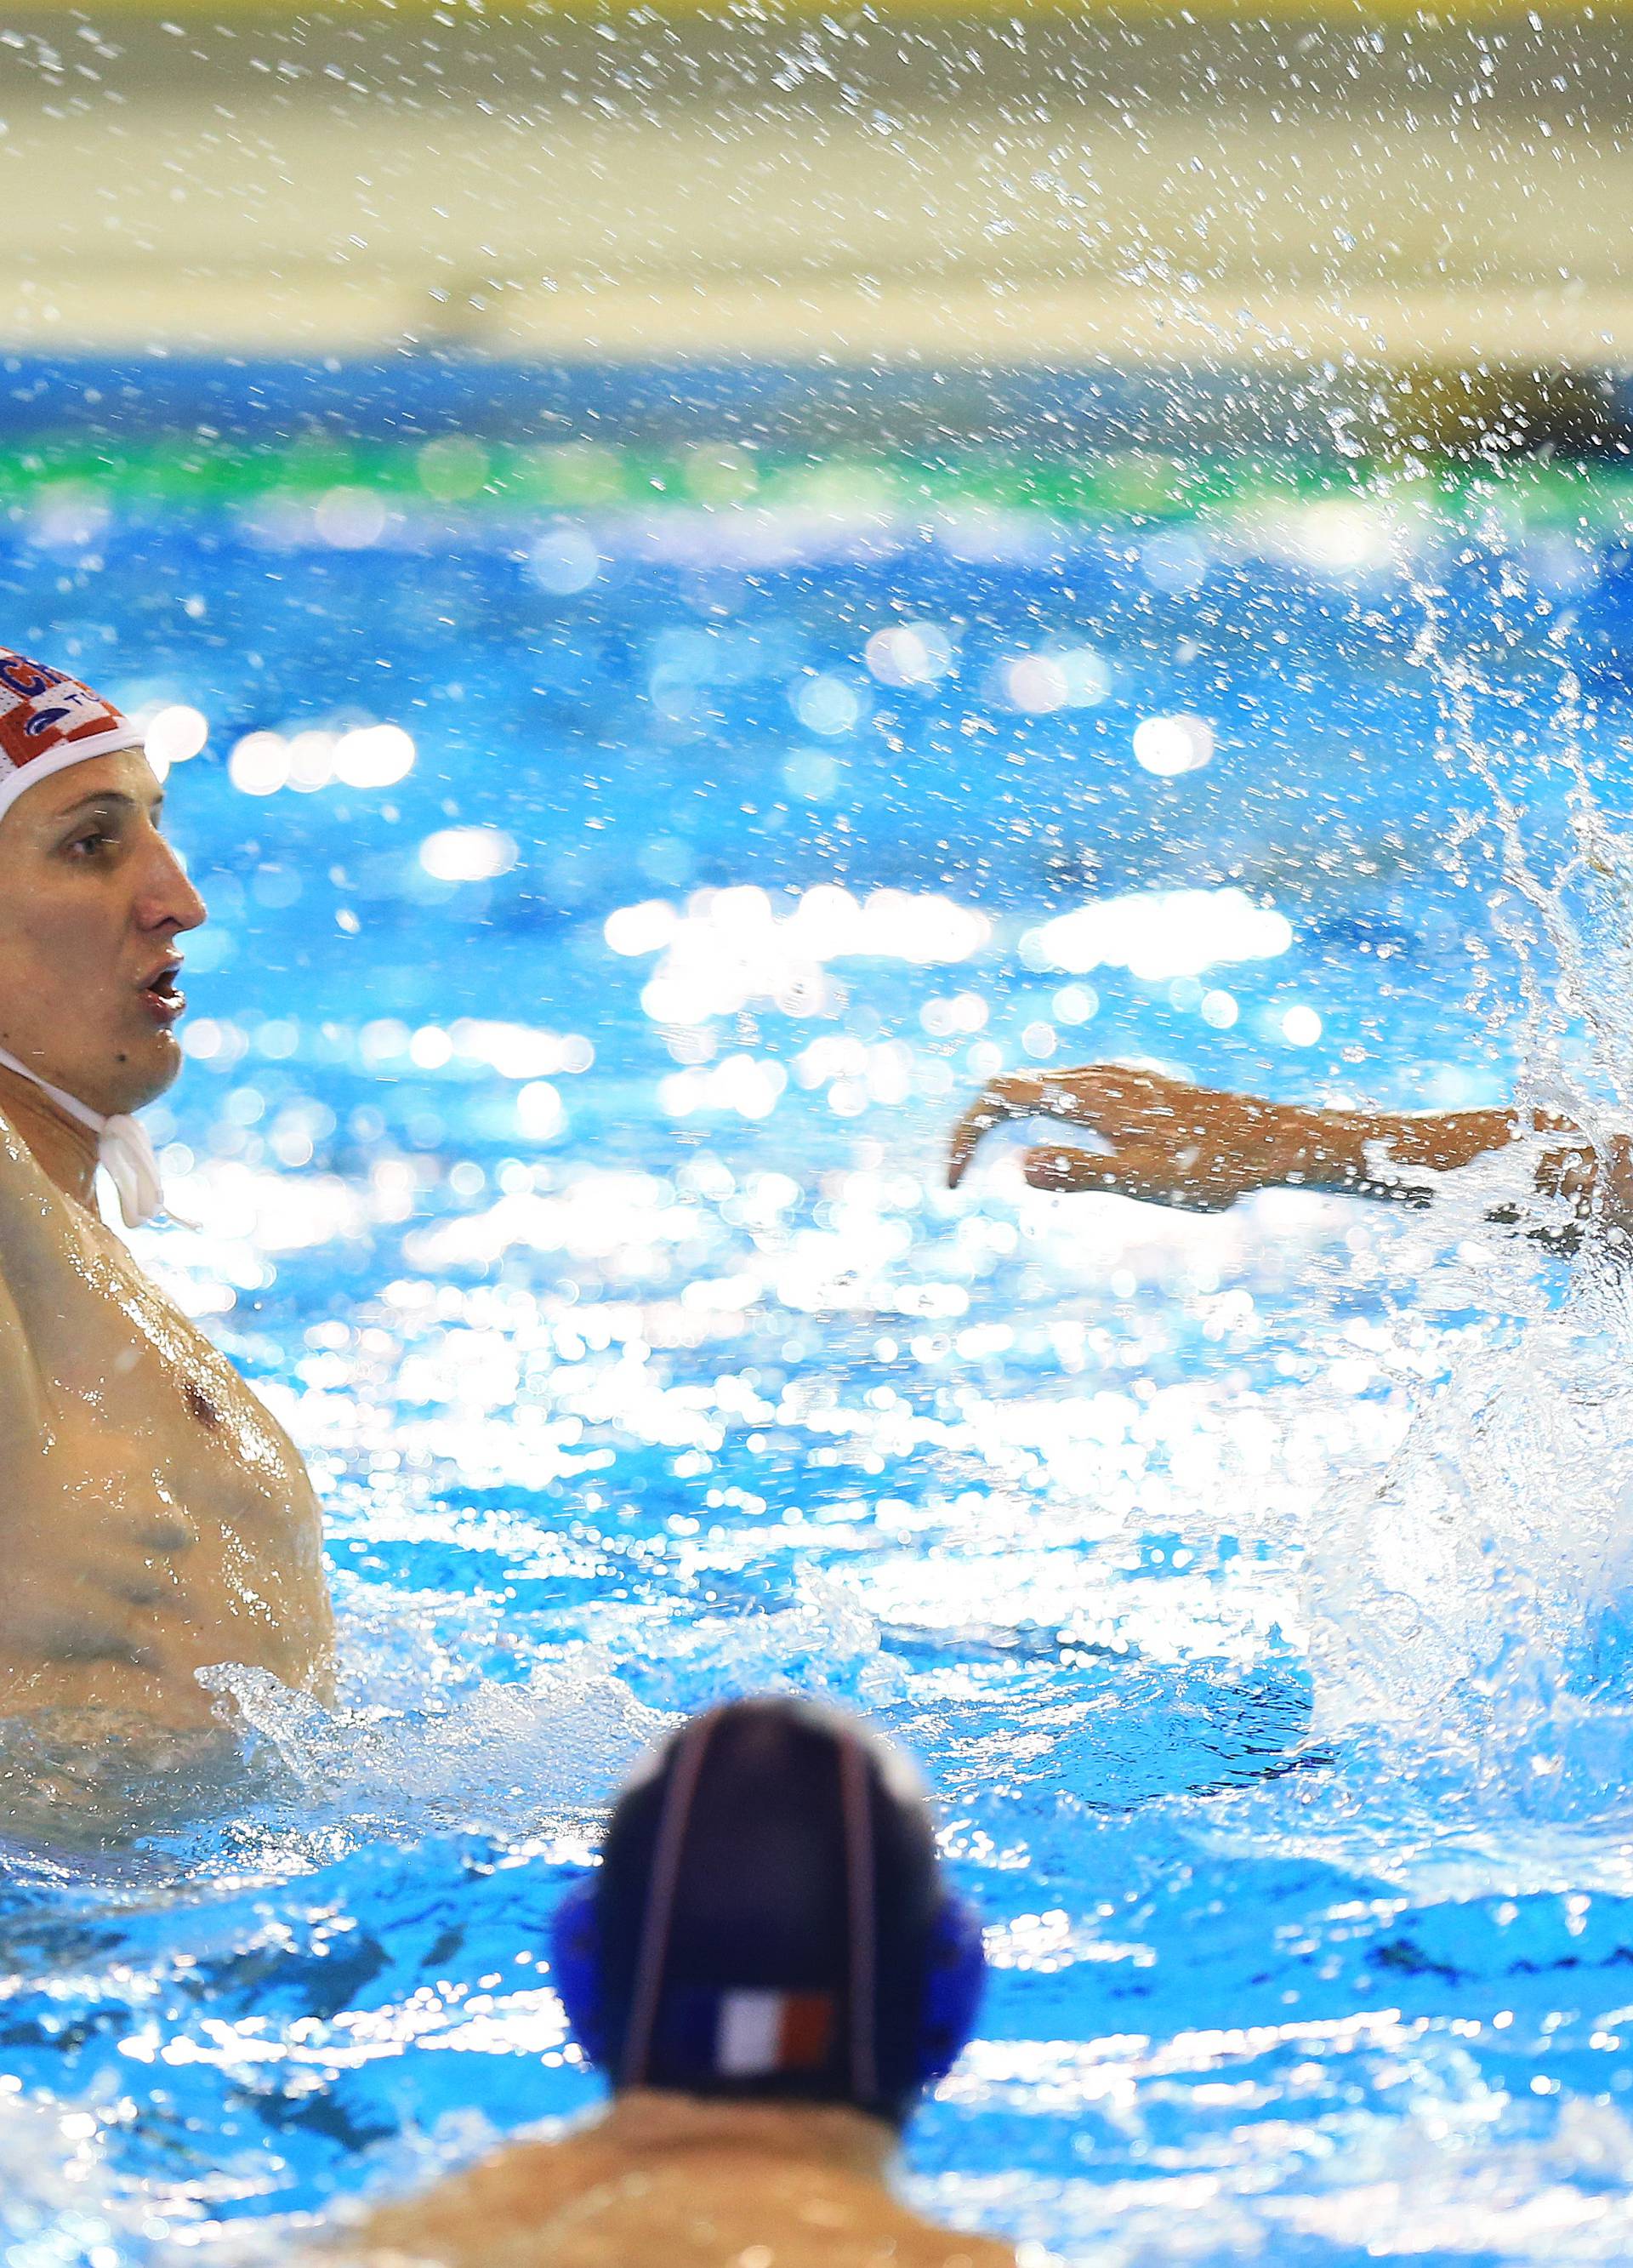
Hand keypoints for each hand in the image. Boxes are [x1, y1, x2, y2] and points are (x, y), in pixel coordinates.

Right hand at [946, 1063, 1302, 1211]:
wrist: (1270, 1141)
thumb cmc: (1211, 1169)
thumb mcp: (1143, 1181)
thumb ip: (1080, 1172)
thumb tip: (1019, 1168)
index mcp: (1088, 1095)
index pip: (997, 1097)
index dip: (963, 1135)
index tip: (952, 1184)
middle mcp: (1094, 1076)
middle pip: (1007, 1087)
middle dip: (972, 1129)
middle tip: (957, 1180)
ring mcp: (1112, 1077)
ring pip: (1034, 1086)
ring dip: (999, 1121)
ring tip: (986, 1167)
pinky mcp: (1128, 1087)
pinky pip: (1060, 1091)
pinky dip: (1030, 1117)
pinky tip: (1048, 1149)